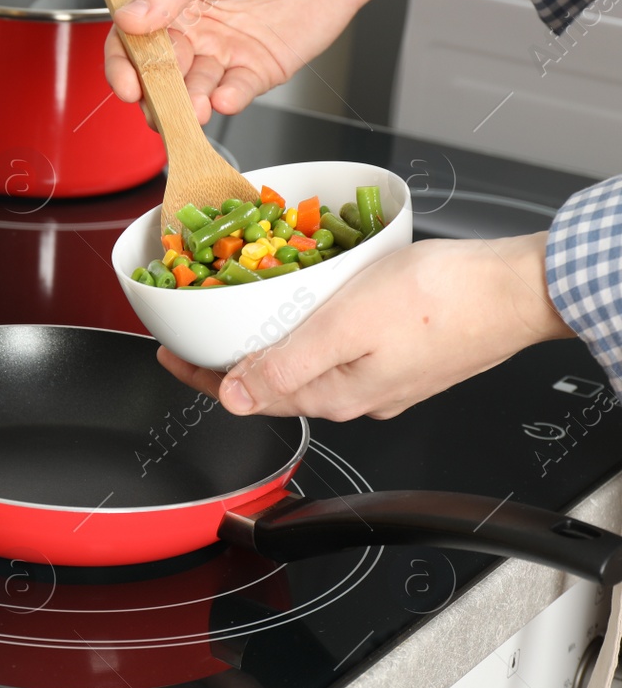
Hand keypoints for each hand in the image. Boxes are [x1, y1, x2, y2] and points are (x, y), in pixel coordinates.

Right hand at [105, 0, 497, 122]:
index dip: (124, 64)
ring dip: (190, 105)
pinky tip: (227, 98)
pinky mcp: (254, 71)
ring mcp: (222, 52)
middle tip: (164, 109)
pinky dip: (227, 102)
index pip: (131, 37)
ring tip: (198, 110)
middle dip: (158, 96)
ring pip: (192, 91)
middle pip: (159, 74)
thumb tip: (129, 18)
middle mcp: (193, 27)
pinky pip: (232, 94)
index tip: (129, 86)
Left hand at [158, 234, 572, 419]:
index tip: (168, 354)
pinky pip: (337, 352)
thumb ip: (285, 365)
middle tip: (194, 336)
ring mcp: (382, 380)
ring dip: (268, 347)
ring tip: (240, 322)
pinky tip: (305, 312)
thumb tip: (231, 398)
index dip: (199, 376)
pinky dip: (307, 334)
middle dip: (228, 362)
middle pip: (271, 384)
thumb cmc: (441, 299)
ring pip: (304, 367)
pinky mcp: (404, 357)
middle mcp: (355, 397)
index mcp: (333, 395)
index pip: (245, 395)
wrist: (520, 290)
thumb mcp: (342, 326)